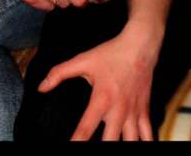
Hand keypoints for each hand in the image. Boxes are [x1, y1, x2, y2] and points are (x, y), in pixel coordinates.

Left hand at [38, 25, 158, 140]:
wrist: (140, 45)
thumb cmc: (112, 53)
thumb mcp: (83, 60)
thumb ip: (60, 73)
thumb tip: (42, 88)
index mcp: (102, 99)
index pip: (85, 128)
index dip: (76, 143)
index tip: (71, 149)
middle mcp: (119, 110)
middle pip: (110, 142)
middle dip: (102, 150)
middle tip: (92, 152)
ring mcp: (133, 113)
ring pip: (132, 141)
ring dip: (125, 148)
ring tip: (117, 153)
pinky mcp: (144, 112)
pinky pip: (148, 134)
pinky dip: (146, 143)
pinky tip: (141, 148)